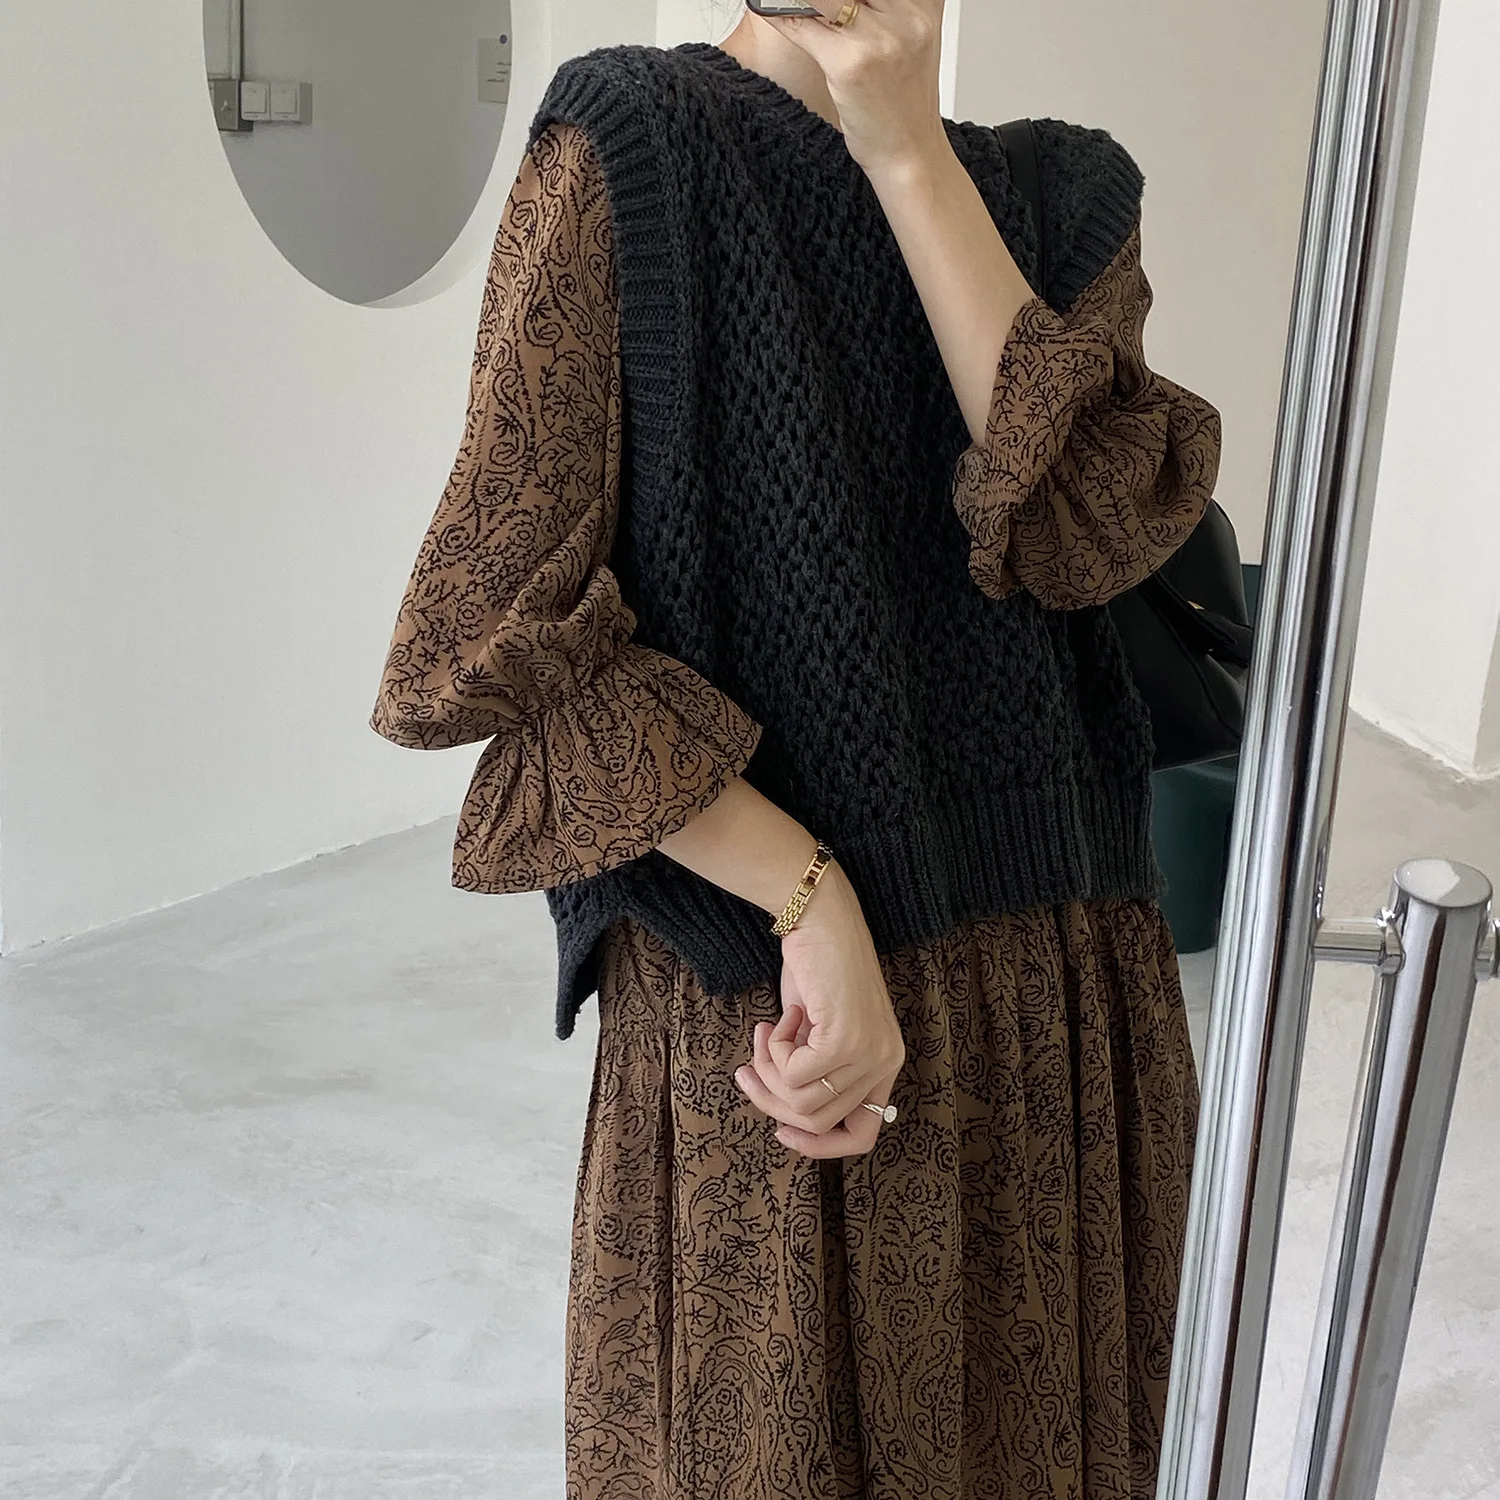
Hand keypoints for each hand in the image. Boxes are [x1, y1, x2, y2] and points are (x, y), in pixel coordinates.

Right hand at [733, 863, 905, 1157]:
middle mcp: (886, 1063)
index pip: (863, 1137)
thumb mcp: (818, 1033)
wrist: (820, 916)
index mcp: (885, 1065)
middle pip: (818, 1122)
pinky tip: (779, 1017)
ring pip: (802, 1103)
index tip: (780, 1129)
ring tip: (766, 1035)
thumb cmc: (816, 968)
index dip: (818, 1145)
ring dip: (769, 1072)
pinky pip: (793, 1074)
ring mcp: (869, 1052)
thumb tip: (786, 1116)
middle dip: (772, 1100)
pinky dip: (774, 1050)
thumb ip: (815, 1073)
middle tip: (749, 1069)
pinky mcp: (846, 1037)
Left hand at [760, 0, 948, 172]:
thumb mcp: (908, 41)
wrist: (910, 153)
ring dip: (799, 0)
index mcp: (924, 4)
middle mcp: (908, 15)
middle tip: (807, 3)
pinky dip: (780, 15)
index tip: (830, 0)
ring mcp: (880, 38)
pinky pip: (802, 25)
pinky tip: (767, 8)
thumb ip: (886, 9)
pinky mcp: (850, 63)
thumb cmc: (904, 104)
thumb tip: (837, 2)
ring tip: (782, 2)